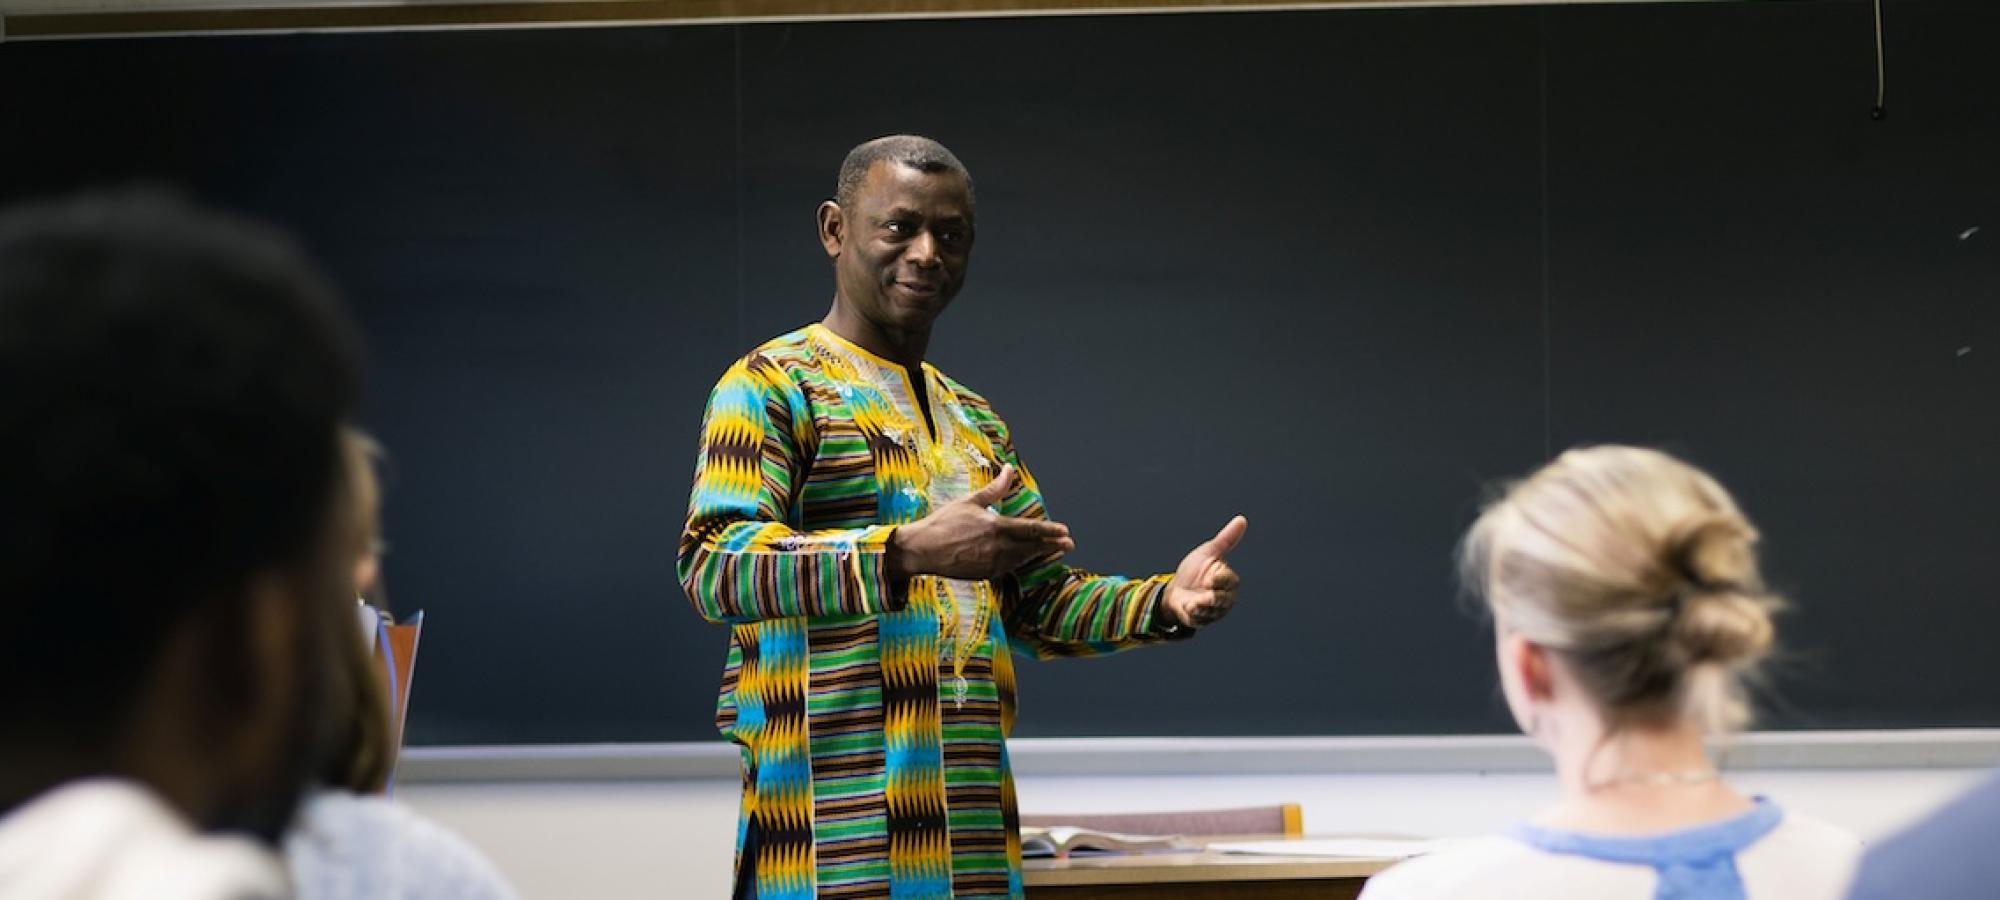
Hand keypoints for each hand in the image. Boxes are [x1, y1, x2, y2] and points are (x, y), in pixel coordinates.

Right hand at [886, 465, 1075, 580]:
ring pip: (1023, 560)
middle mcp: (998, 548)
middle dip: (1053, 546)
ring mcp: (993, 564)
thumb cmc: (944, 523)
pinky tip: (1028, 560)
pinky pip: (1010, 569)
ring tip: (1054, 551)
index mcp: (996, 527)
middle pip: (1032, 547)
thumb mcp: (970, 502)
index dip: (1050, 531)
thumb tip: (1010, 469)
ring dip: (1040, 555)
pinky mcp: (986, 575)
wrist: (923, 551)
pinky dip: (1022, 564)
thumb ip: (995, 489)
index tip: (1065, 530)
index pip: (1030, 529)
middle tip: (1070, 544)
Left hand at [1161, 516, 1246, 628]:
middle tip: (1204, 596)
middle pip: (1223, 600)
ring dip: (1200, 607)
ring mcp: (1214, 612)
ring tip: (1192, 603)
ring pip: (1211, 612)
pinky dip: (1192, 615)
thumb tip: (1241, 520)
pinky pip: (1199, 620)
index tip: (1209, 578)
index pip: (1229, 581)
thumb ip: (1226, 540)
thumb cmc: (1195, 570)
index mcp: (1228, 581)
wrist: (1175, 587)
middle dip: (1212, 599)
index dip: (1220, 580)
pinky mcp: (1201, 621)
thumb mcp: (1208, 552)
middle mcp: (1225, 598)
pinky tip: (1186, 608)